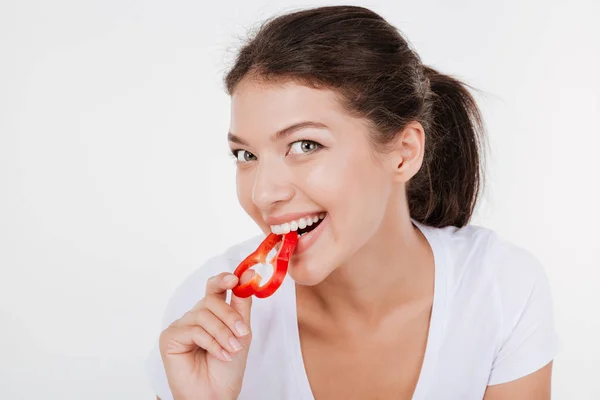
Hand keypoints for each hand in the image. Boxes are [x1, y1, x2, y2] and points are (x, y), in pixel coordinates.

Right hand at [159, 271, 253, 399]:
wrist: (216, 394)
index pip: (214, 287)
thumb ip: (242, 303)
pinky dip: (211, 343)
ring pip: (203, 315)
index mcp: (212, 311)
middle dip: (230, 316)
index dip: (223, 279)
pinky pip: (193, 330)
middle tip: (242, 333)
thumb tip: (248, 275)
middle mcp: (195, 315)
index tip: (236, 278)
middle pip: (211, 300)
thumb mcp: (241, 331)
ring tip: (232, 350)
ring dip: (222, 333)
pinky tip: (220, 355)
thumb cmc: (228, 367)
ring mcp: (181, 325)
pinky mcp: (170, 337)